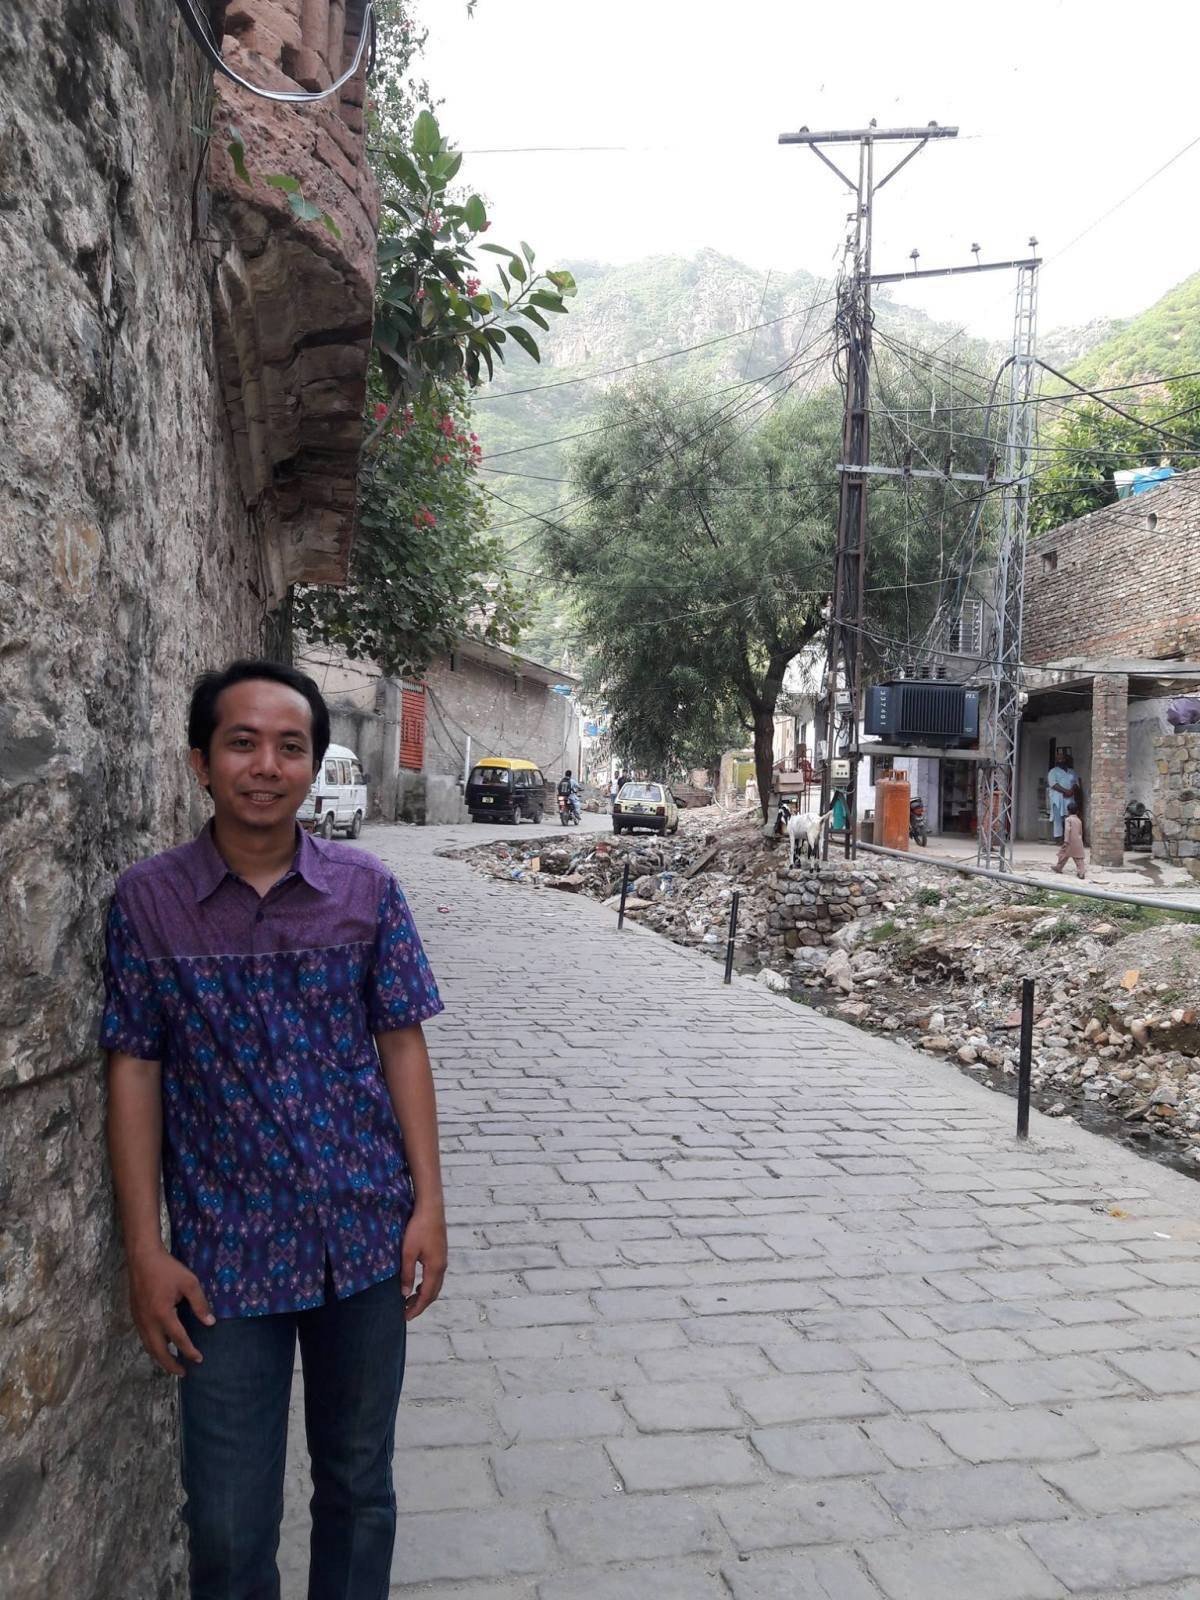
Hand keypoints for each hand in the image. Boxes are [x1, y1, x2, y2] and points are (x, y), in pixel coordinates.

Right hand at [128, 1245, 214, 1375]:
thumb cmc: (167, 1269)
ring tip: (172, 1364)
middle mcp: (148, 1322)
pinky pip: (144, 1338)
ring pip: (149, 1347)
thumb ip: (200, 1304)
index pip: (178, 1339)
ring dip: (160, 1358)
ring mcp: (139, 1320)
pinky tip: (162, 1346)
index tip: (198, 1359)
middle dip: (171, 1364)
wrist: (142, 1258)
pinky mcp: (135, 1316)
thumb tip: (210, 1323)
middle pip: (159, 1351)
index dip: (189, 1351)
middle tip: (183, 1372)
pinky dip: (153, 1347)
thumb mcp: (189, 1283)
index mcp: (162, 1314)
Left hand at [401, 1202, 446, 1320]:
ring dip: (424, 1295)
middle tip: (406, 1312)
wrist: (431, 1208)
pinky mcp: (440, 1253)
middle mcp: (442, 1266)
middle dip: (421, 1304)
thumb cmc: (418, 1228)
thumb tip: (405, 1294)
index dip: (417, 1308)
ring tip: (410, 1301)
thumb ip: (407, 1274)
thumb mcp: (408, 1252)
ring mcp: (443, 1259)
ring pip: (435, 1284)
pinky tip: (418, 1284)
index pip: (427, 1295)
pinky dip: (427, 1285)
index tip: (406, 1317)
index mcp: (435, 1268)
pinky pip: (435, 1276)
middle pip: (433, 1292)